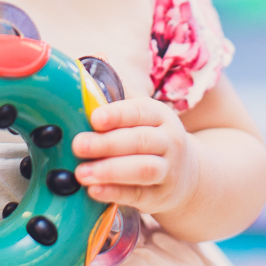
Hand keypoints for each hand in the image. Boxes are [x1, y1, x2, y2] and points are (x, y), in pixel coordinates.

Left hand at [72, 97, 199, 216]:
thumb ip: (117, 92)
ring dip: (110, 171)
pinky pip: (138, 195)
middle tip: (78, 145)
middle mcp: (168, 141)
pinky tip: (93, 191)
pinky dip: (115, 193)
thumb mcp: (142, 113)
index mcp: (160, 116)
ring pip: (142, 170)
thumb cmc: (151, 135)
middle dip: (107, 143)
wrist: (187, 173)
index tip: (94, 118)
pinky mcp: (160, 196)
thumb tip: (88, 68)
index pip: (140, 111)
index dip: (117, 114)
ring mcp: (168, 171)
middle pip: (139, 141)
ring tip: (81, 173)